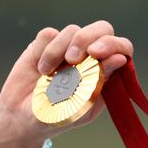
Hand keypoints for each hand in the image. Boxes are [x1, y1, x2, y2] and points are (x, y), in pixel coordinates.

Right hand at [0, 20, 133, 147]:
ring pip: (73, 30)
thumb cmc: (59, 116)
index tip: (96, 54)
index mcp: (108, 72)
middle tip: (72, 59)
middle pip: (102, 29)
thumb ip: (100, 82)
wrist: (24, 119)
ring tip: (47, 74)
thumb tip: (120, 58)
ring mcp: (70, 47)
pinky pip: (49, 34)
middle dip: (87, 38)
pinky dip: (43, 51)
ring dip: (58, 52)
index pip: (122, 48)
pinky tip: (41, 69)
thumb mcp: (81, 106)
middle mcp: (92, 56)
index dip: (114, 45)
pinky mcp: (48, 43)